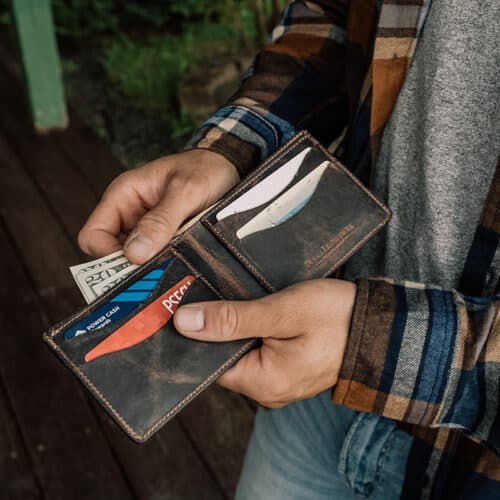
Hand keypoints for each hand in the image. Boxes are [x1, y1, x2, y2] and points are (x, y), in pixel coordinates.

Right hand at [78, 149, 238, 262]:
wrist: (229, 166)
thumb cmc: (204, 169)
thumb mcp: (185, 190)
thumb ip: (160, 220)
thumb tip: (135, 254)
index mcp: (122, 196)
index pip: (93, 236)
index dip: (107, 255)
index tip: (135, 265)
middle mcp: (129, 215)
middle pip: (111, 254)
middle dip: (131, 267)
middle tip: (156, 274)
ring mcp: (147, 229)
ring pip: (136, 260)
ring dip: (151, 267)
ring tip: (173, 268)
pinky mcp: (166, 239)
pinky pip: (157, 258)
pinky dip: (166, 264)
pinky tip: (181, 265)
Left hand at [174, 279, 355, 407]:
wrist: (382, 327)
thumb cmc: (338, 317)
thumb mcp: (283, 311)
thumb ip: (233, 318)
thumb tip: (185, 322)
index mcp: (263, 383)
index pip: (208, 363)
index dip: (195, 334)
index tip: (186, 305)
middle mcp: (267, 390)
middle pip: (223, 357)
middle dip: (217, 326)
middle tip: (215, 291)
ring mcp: (278, 381)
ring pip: (240, 351)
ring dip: (236, 325)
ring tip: (239, 297)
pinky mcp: (286, 368)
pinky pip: (258, 350)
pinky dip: (253, 329)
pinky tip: (256, 308)